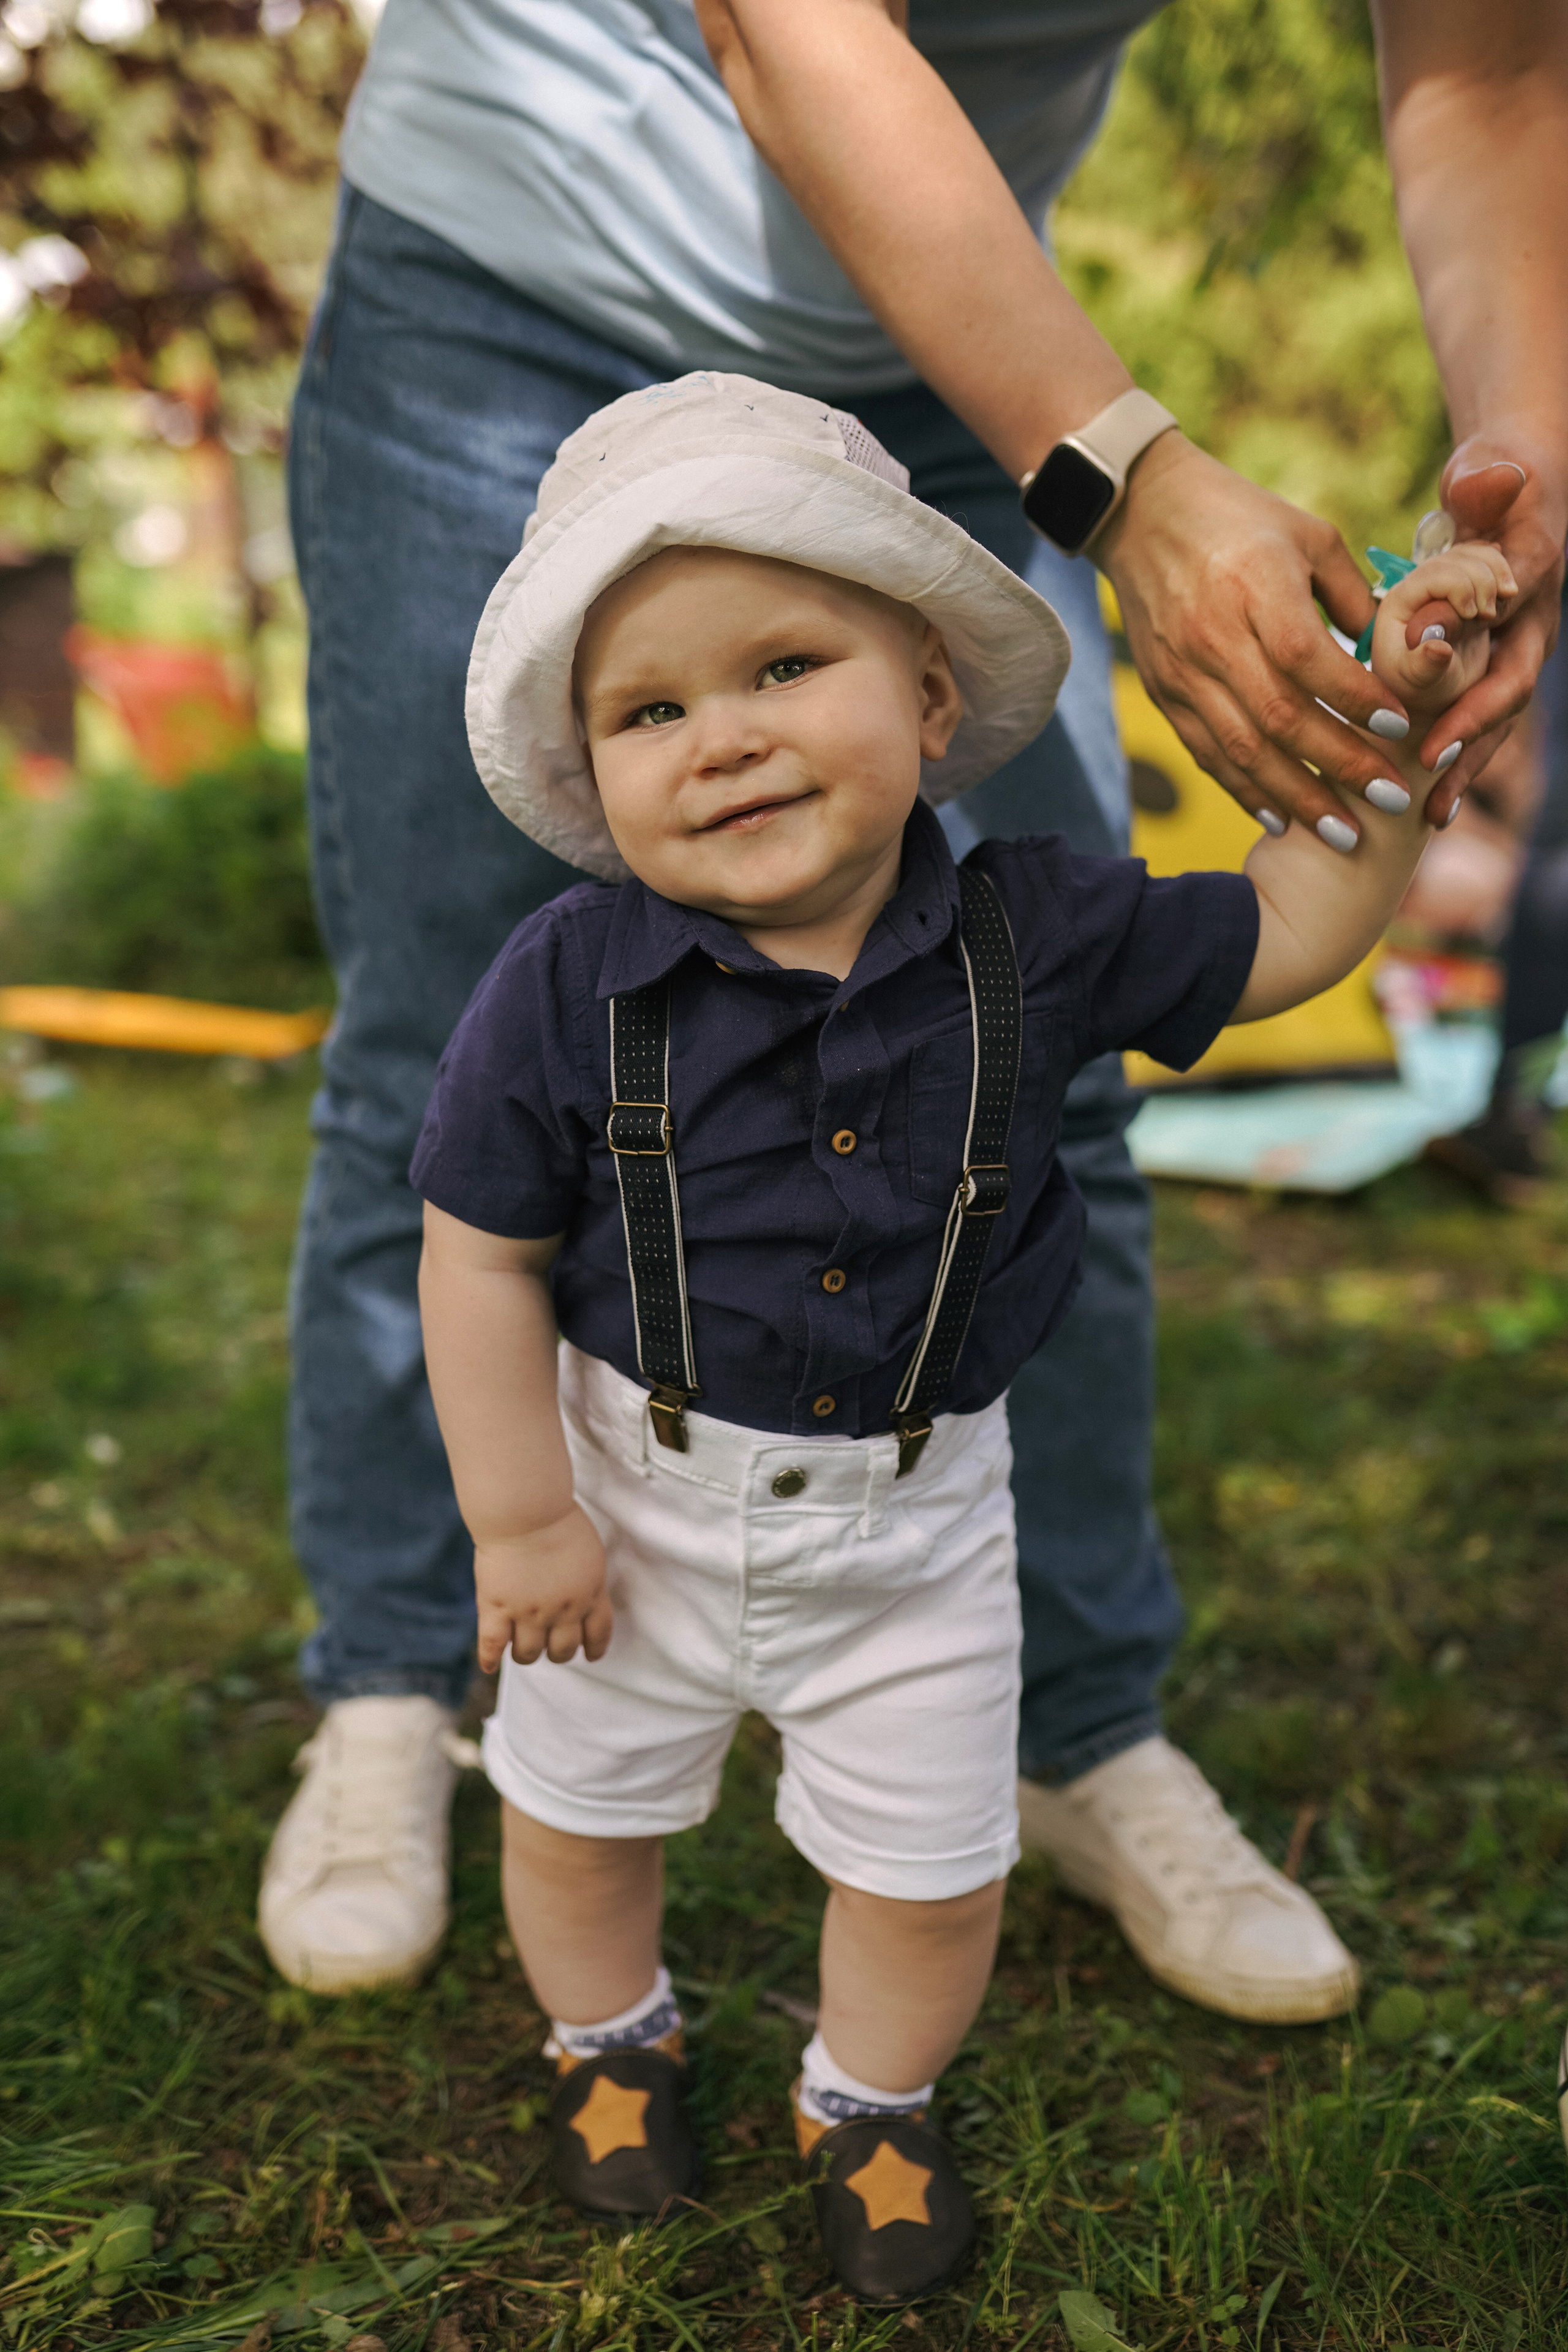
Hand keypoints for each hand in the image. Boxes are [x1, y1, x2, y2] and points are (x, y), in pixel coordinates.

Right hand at [475, 1505, 612, 1670]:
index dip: (595, 1648)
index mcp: (590, 1593)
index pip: (599, 1633)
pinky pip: (492, 1645)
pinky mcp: (496, 1608)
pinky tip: (490, 1664)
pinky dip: (490, 1659)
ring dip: (526, 1654)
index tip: (591, 1655)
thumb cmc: (557, 1518)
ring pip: (529, 1653)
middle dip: (557, 1651)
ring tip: (520, 1647)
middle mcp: (563, 1610)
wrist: (525, 1510)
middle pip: (563, 1650)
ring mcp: (529, 1612)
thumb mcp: (590, 1551)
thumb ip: (587, 1578)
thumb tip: (583, 1593)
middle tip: (548, 1644)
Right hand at [1098, 433, 1412, 839]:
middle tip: (1391, 801)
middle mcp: (1213, 635)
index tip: (1400, 728)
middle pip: (1279, 717)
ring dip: (1297, 797)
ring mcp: (1182, 671)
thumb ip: (1352, 597)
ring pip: (1242, 749)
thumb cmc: (1239, 518)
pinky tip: (1282, 818)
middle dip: (1340, 767)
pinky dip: (1245, 791)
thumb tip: (1394, 656)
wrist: (1140, 513)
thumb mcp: (1308, 536)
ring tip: (1344, 833)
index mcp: (1254, 585)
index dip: (1353, 699)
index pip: (1304, 657)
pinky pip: (1207, 753)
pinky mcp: (1163, 693)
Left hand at [1371, 540, 1516, 713]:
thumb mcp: (1419, 684)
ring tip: (1501, 602)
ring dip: (1496, 572)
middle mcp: (1419, 586)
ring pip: (1475, 555)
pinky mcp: (1464, 586)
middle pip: (1458, 558)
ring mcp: (1443, 582)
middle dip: (1481, 579)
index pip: (1434, 574)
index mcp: (1400, 603)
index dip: (1460, 586)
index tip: (1475, 614)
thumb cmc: (1419, 690)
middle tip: (1488, 615)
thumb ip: (1424, 666)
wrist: (1433, 693)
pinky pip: (1487, 562)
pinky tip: (1507, 591)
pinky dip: (1502, 571)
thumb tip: (1438, 649)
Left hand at [1415, 437, 1567, 823]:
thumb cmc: (1496, 482)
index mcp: (1531, 587)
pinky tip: (1424, 801)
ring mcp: (1514, 649)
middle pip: (1504, 697)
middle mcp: (1529, 627)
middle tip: (1429, 781)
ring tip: (1429, 814)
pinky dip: (1454, 753)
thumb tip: (1479, 483)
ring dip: (1463, 765)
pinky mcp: (1492, 663)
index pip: (1505, 646)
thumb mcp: (1492, 475)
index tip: (1437, 730)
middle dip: (1467, 742)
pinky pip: (1476, 715)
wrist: (1513, 488)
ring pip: (1492, 717)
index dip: (1473, 694)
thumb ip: (1486, 485)